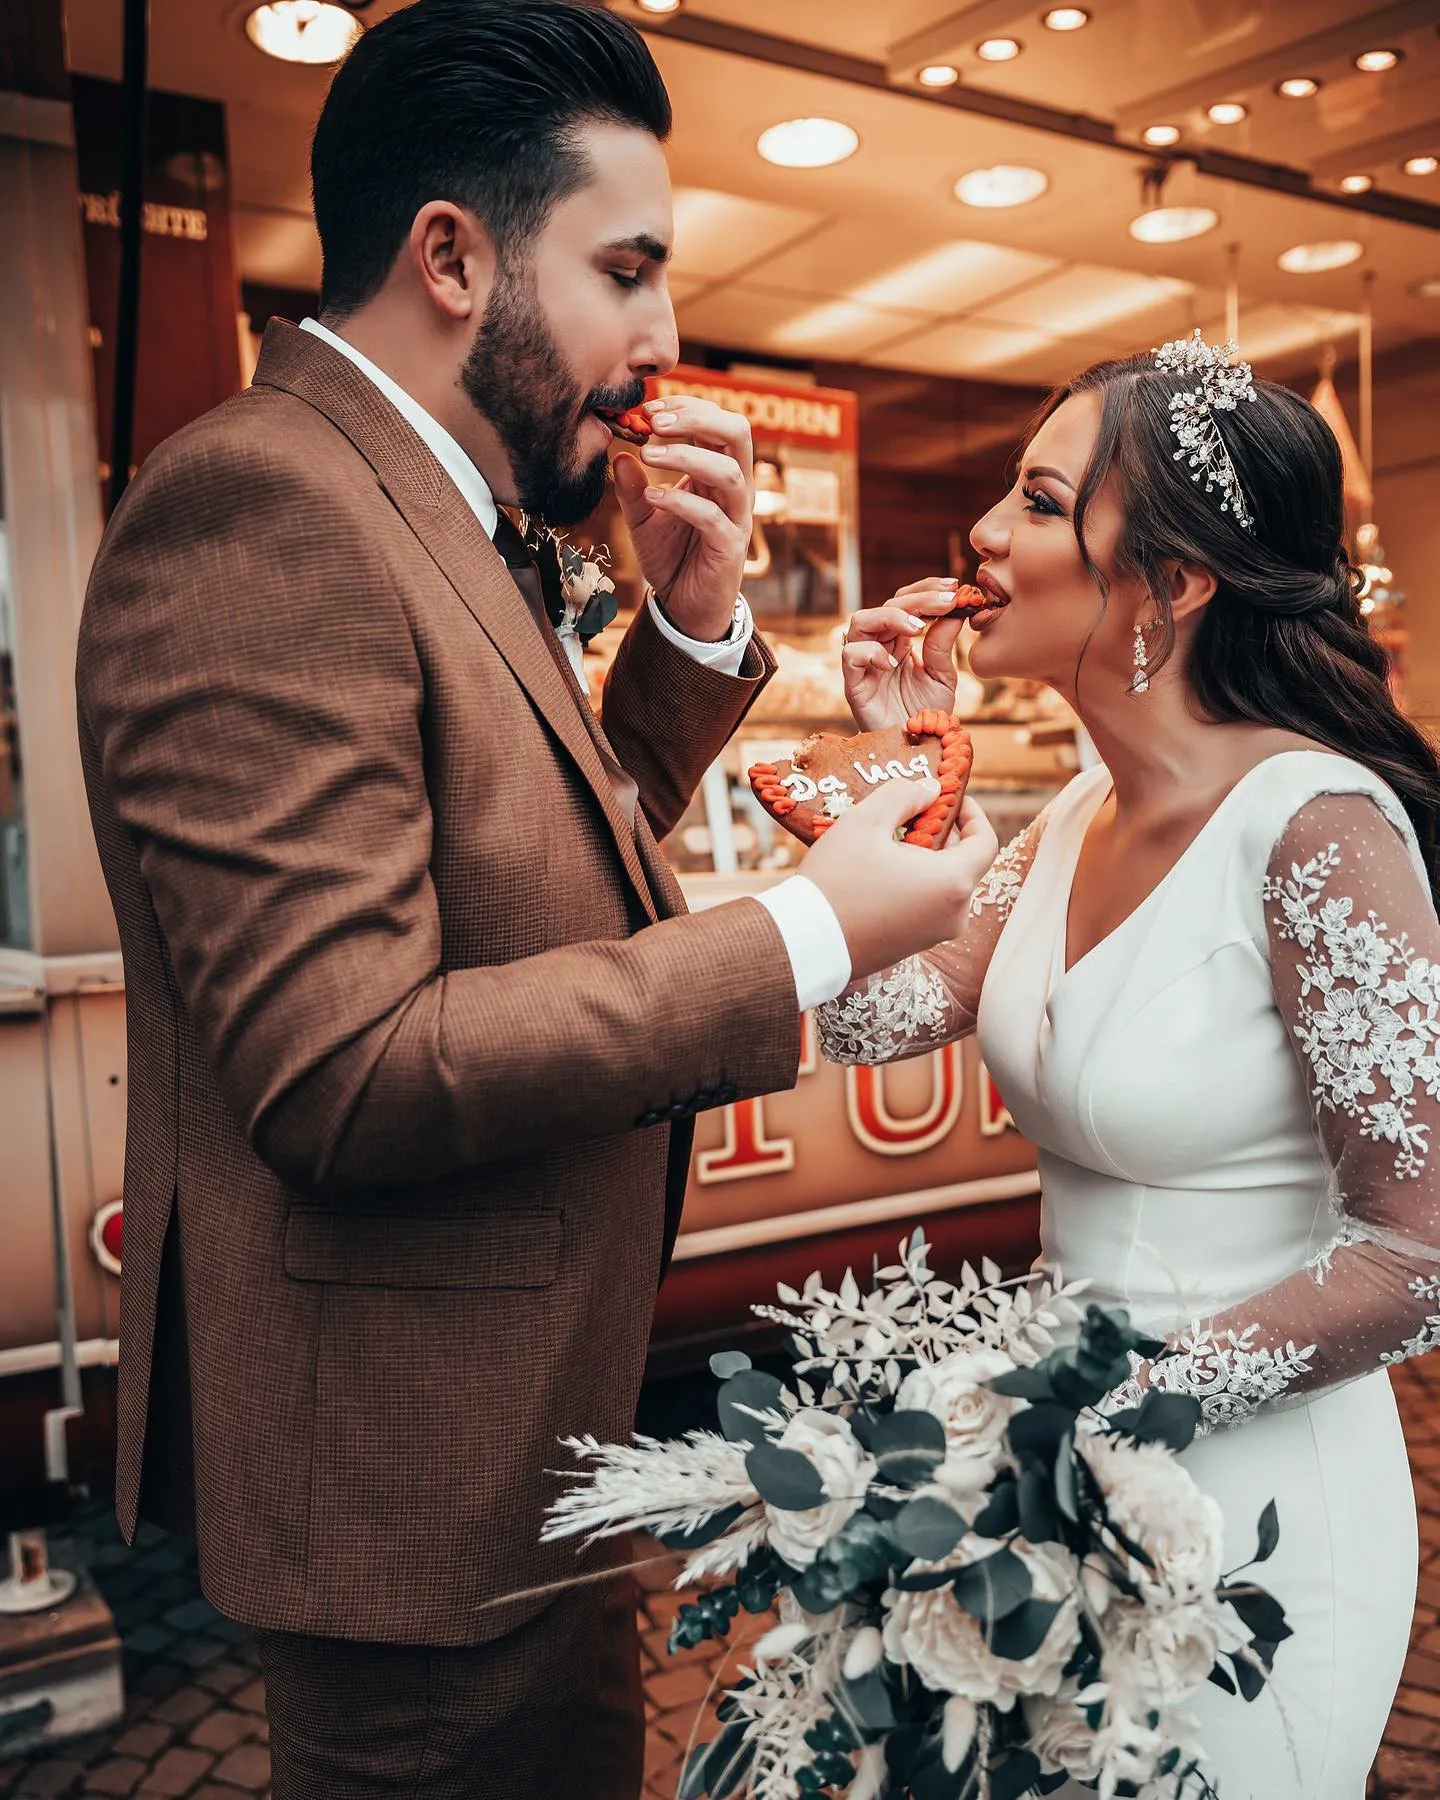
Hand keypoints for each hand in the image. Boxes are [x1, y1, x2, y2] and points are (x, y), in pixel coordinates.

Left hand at [611, 397, 752, 642]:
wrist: (684, 606)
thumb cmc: (671, 556)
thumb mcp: (642, 518)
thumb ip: (632, 487)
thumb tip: (619, 453)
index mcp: (717, 471)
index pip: (716, 422)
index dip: (686, 407)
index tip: (648, 409)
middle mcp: (734, 488)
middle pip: (737, 433)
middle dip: (698, 418)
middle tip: (656, 421)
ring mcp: (736, 517)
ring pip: (729, 472)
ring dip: (686, 456)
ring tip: (648, 455)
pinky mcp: (730, 547)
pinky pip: (712, 517)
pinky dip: (681, 502)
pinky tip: (652, 497)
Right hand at [800, 783, 998, 979]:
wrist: (806, 944)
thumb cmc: (837, 880)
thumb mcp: (866, 820)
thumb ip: (904, 794)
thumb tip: (930, 790)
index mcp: (953, 883)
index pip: (986, 841)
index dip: (972, 814)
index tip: (948, 797)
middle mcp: (953, 914)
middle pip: (963, 863)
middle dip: (941, 834)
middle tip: (908, 814)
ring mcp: (933, 934)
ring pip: (942, 885)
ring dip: (923, 859)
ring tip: (886, 843)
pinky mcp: (912, 946)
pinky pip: (925, 906)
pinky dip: (912, 884)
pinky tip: (877, 872)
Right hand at [842, 578, 967, 730]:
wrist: (916, 750)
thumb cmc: (927, 714)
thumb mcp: (943, 675)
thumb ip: (943, 644)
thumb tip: (956, 608)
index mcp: (899, 641)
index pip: (905, 601)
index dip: (925, 589)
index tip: (953, 586)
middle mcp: (878, 647)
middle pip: (886, 604)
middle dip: (917, 599)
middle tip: (946, 601)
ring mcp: (864, 664)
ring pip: (860, 621)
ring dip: (890, 616)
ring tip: (917, 628)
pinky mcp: (853, 685)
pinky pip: (849, 656)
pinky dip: (870, 653)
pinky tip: (893, 664)